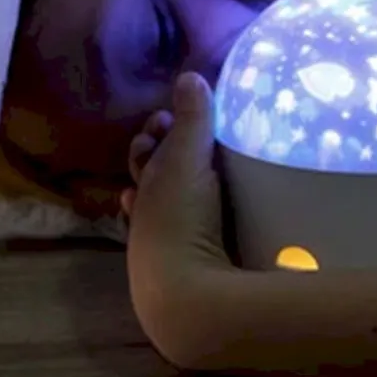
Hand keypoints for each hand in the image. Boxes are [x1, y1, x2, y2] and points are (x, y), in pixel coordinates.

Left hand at [122, 72, 235, 366]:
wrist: (193, 300)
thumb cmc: (181, 223)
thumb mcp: (186, 160)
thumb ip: (191, 119)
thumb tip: (190, 77)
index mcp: (144, 193)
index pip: (145, 156)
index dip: (160, 133)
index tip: (176, 119)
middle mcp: (152, 223)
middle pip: (159, 184)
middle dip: (172, 160)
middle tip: (200, 142)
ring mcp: (175, 255)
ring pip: (179, 214)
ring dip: (191, 194)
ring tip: (218, 178)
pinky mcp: (204, 276)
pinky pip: (204, 242)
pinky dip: (211, 226)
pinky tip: (231, 223)